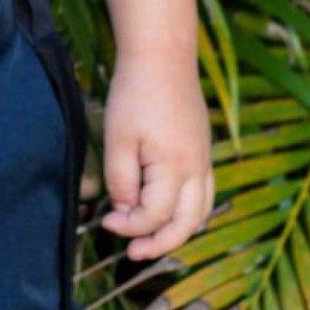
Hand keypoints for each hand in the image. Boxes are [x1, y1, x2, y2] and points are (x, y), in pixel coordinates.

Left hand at [100, 50, 214, 258]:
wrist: (163, 55)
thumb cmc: (136, 94)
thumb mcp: (118, 138)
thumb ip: (121, 180)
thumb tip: (125, 211)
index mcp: (175, 167)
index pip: (154, 215)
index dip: (128, 226)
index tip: (106, 222)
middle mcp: (197, 169)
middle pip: (188, 224)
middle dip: (160, 244)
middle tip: (133, 253)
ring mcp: (204, 159)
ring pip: (201, 211)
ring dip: (178, 232)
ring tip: (151, 240)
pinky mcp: (203, 149)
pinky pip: (204, 192)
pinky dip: (189, 211)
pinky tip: (168, 211)